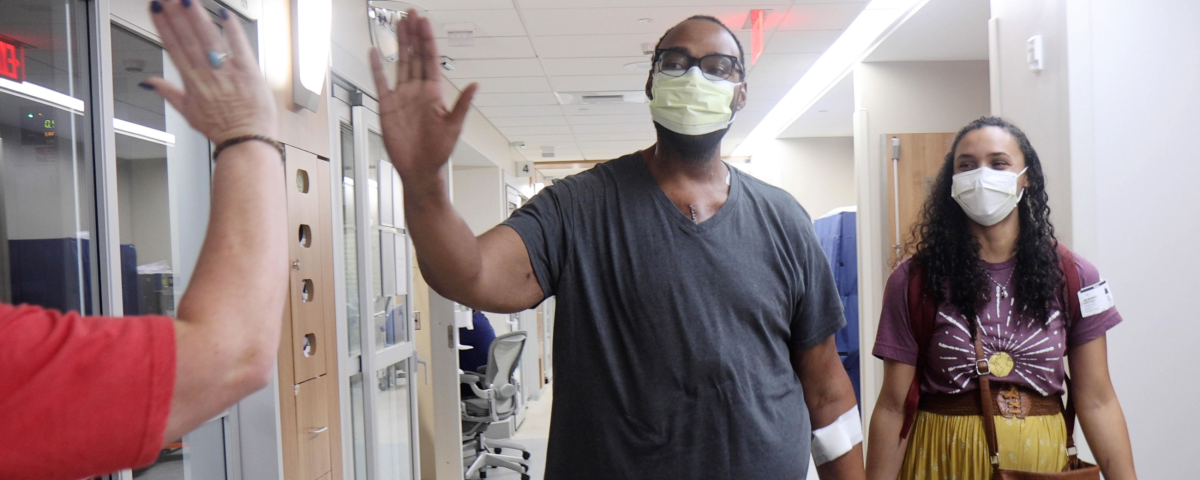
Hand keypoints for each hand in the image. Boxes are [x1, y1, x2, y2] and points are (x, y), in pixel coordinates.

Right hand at [144, 0, 276, 143]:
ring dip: (198, 17)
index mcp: (192, 82)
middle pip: (188, 38)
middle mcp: (207, 74)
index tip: (156, 10)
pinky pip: (239, 45)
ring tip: (187, 1)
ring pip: (209, 39)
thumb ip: (168, 93)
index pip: (173, 48)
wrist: (247, 140)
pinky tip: (225, 13)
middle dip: (176, 15)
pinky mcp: (248, 71)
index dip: (163, 27)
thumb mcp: (189, 113)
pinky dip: (233, 29)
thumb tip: (150, 83)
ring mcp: (228, 71)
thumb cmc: (221, 129)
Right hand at [370, 10, 477, 182]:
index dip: (426, 40)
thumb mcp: (454, 127)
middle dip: (413, 34)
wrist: (419, 169)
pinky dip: (377, 67)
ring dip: (399, 44)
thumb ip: (462, 105)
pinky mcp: (387, 105)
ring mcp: (402, 97)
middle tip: (410, 14)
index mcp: (433, 93)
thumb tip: (476, 86)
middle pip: (415, 55)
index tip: (423, 22)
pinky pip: (381, 81)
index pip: (429, 59)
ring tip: (398, 24)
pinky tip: (375, 52)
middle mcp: (417, 91)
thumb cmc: (438, 152)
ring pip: (400, 63)